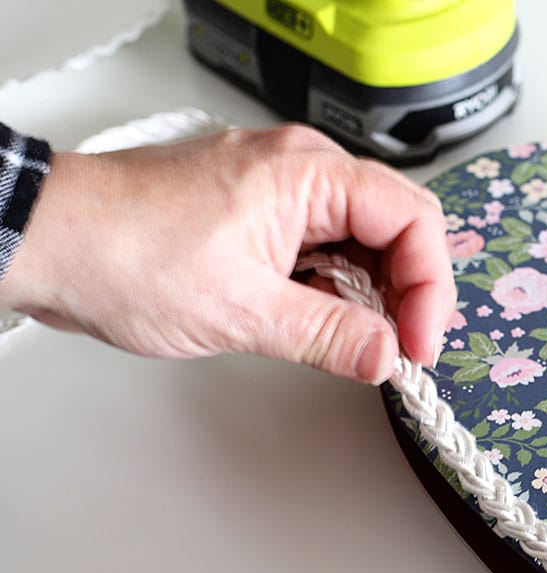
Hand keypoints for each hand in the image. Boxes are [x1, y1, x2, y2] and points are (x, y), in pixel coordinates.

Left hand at [1, 125, 454, 382]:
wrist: (42, 243)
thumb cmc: (121, 254)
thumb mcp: (241, 311)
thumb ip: (328, 335)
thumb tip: (386, 356)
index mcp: (307, 173)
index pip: (412, 219)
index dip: (429, 287)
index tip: (419, 344)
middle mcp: (300, 167)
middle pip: (396, 225)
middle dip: (409, 291)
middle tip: (401, 348)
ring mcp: (278, 186)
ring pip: (361, 238)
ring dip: (371, 292)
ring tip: (355, 340)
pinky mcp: (258, 209)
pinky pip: (322, 244)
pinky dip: (334, 286)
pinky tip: (320, 319)